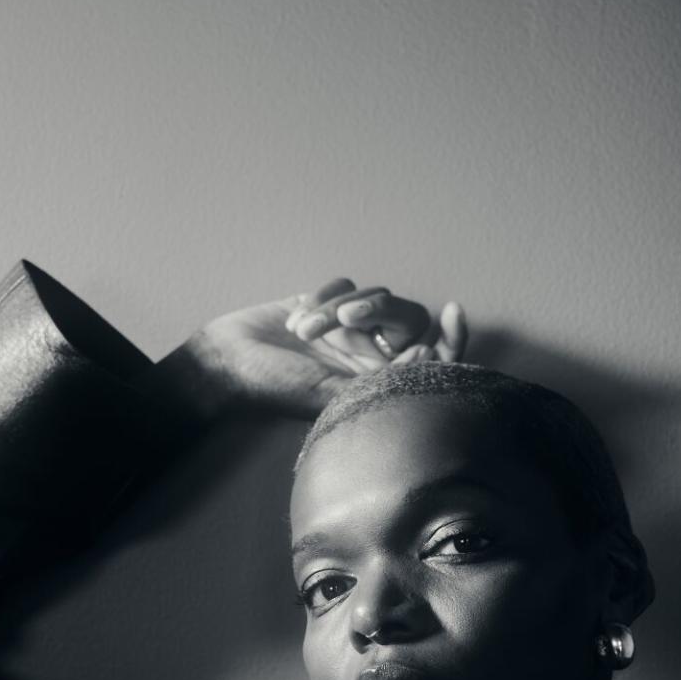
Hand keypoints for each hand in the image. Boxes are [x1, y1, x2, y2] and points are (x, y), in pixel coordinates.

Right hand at [160, 278, 467, 420]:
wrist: (226, 362)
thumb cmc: (273, 387)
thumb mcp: (329, 394)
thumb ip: (377, 382)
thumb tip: (426, 360)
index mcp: (377, 383)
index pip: (431, 359)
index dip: (451, 338)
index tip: (454, 311)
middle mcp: (369, 356)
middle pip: (407, 318)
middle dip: (379, 311)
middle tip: (349, 317)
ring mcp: (347, 329)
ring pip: (373, 297)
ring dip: (337, 309)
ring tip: (304, 329)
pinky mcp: (325, 305)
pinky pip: (345, 285)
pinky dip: (323, 297)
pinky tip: (297, 318)